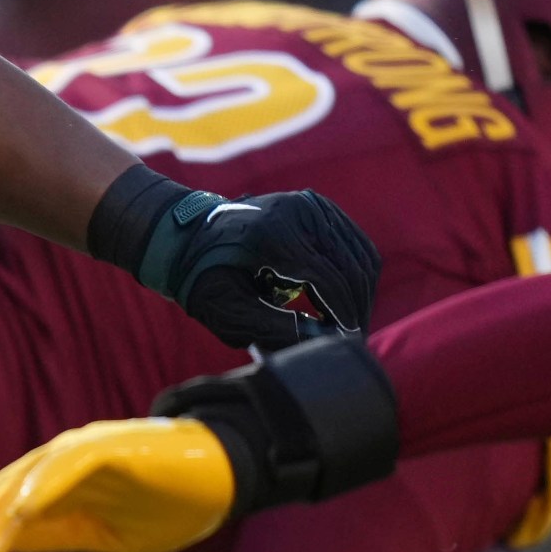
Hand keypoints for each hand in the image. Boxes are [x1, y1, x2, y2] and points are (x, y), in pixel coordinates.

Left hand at [0, 418, 235, 551]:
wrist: (227, 477)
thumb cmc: (168, 505)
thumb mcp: (103, 534)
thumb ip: (57, 534)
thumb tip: (9, 545)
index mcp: (57, 485)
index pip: (5, 514)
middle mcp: (60, 463)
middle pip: (4, 496)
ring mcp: (83, 450)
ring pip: (25, 480)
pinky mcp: (111, 446)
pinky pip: (68, 464)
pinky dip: (42, 487)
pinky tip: (21, 513)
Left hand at [163, 189, 378, 348]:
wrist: (189, 235)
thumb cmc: (204, 279)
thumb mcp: (226, 310)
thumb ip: (272, 328)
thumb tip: (323, 344)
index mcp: (271, 234)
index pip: (327, 279)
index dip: (342, 316)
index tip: (348, 346)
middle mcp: (297, 211)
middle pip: (350, 268)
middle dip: (355, 309)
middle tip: (353, 342)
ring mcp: (312, 205)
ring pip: (361, 258)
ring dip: (361, 295)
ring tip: (348, 325)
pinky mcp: (320, 208)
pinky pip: (356, 246)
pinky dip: (357, 276)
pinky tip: (345, 302)